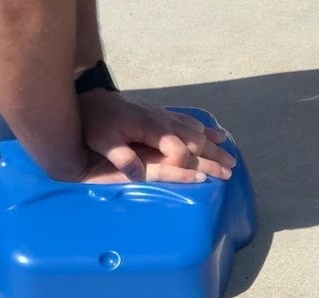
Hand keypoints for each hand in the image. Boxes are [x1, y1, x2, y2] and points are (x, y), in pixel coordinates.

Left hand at [76, 91, 236, 183]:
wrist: (88, 98)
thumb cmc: (94, 122)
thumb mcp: (102, 141)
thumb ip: (122, 157)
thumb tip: (140, 175)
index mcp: (153, 131)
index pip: (179, 151)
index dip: (187, 166)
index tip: (199, 178)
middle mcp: (165, 123)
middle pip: (196, 142)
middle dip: (213, 157)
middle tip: (230, 171)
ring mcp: (166, 118)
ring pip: (197, 132)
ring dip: (214, 145)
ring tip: (230, 157)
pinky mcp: (163, 115)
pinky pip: (190, 121)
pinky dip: (205, 129)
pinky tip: (214, 134)